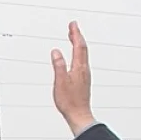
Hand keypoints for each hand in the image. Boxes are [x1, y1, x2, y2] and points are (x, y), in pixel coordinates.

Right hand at [51, 21, 95, 135]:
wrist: (79, 115)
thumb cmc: (70, 101)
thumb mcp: (60, 82)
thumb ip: (58, 65)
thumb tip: (56, 51)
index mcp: (79, 68)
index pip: (78, 46)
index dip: (76, 34)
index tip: (73, 24)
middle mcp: (84, 69)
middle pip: (82, 49)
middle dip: (77, 36)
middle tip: (73, 27)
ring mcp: (85, 75)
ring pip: (83, 55)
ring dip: (78, 44)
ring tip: (73, 38)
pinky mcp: (83, 80)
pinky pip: (82, 62)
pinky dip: (78, 54)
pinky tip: (75, 57)